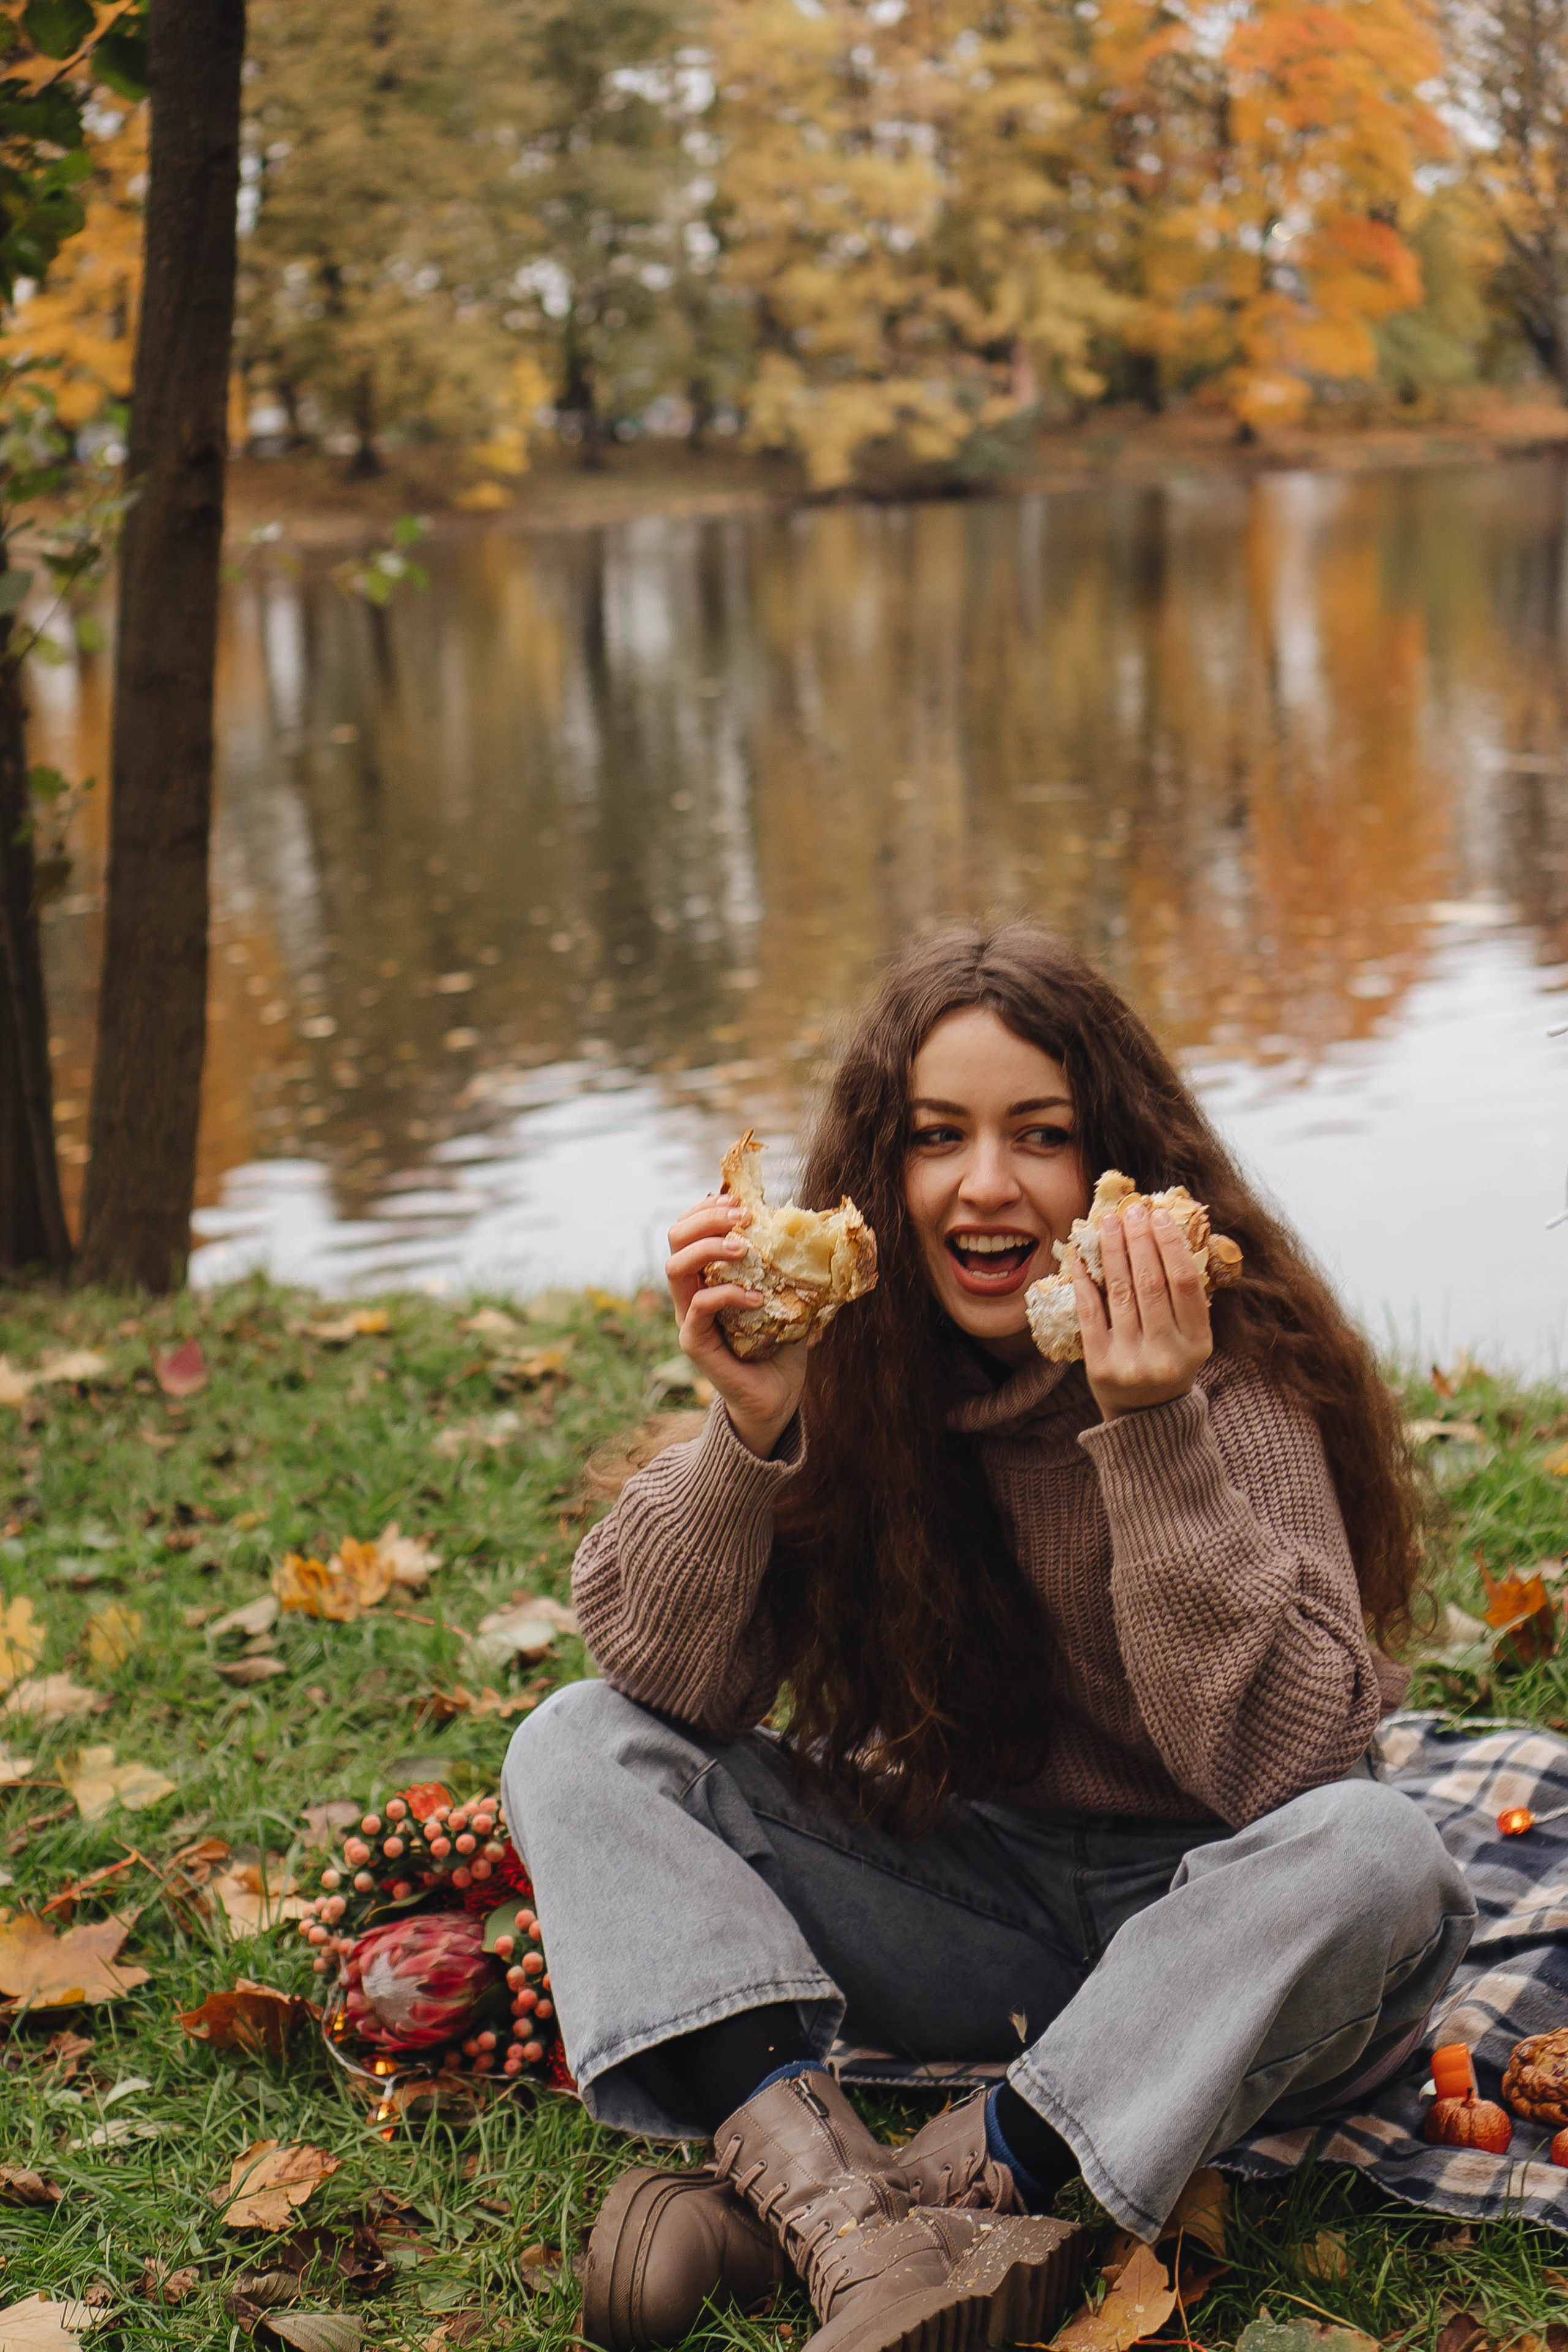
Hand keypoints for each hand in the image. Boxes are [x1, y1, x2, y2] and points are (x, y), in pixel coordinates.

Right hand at [665, 1195, 808, 1458]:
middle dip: (706, 1218)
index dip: (706, 1208)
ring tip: (744, 1248)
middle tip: (743, 1217)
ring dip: (709, 1248)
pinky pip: (701, 1307)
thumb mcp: (784, 1295)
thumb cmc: (780, 1344)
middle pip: (675, 1239)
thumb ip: (784, 1263)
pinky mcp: (696, 1343)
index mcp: (706, 1276)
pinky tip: (757, 1298)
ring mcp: (689, 1318)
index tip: (737, 1199)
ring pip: (676, 1268)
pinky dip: (728, 1294)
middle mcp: (690, 1293)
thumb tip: (811, 1224)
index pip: (688, 1230)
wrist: (776, 1397)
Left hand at [1072, 1199, 1211, 1420]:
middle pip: (1151, 1283)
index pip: (1184, 1283)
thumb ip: (1184, 1297)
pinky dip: (1084, 1281)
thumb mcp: (1190, 1338)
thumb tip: (1164, 1234)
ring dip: (1112, 1251)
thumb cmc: (1168, 1362)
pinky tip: (1080, 1256)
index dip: (1170, 1244)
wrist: (1146, 1418)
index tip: (1158, 1215)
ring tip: (1108, 1223)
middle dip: (1139, 1240)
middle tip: (1131, 1210)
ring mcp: (1132, 1362)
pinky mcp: (1100, 1367)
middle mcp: (1167, 1354)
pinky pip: (1090, 1313)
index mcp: (1197, 1343)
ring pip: (1120, 1293)